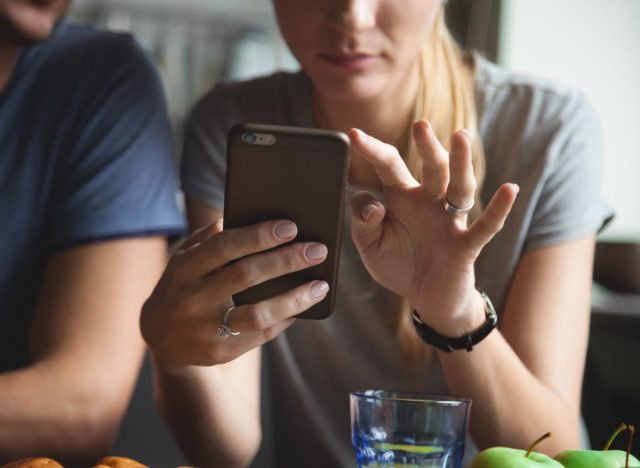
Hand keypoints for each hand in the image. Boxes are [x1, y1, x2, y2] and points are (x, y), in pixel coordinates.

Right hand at [140, 219, 328, 371]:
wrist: (160, 338)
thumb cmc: (182, 287)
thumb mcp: (183, 259)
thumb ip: (207, 238)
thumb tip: (236, 217)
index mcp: (185, 268)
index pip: (225, 246)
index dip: (259, 235)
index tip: (291, 227)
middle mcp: (193, 298)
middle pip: (247, 275)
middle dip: (286, 260)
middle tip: (318, 250)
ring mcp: (206, 327)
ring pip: (257, 313)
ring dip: (294, 299)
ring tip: (320, 286)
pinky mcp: (219, 351)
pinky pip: (261, 335)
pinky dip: (285, 319)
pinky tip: (303, 307)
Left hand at [348, 121, 517, 333]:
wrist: (425, 297)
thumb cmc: (397, 264)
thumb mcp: (369, 245)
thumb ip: (362, 222)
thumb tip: (369, 203)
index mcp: (401, 197)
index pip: (388, 165)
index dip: (372, 150)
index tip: (355, 134)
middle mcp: (428, 202)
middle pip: (431, 167)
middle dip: (427, 146)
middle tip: (420, 126)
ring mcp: (450, 221)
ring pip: (459, 186)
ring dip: (461, 163)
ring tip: (461, 137)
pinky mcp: (466, 245)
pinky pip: (485, 226)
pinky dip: (499, 209)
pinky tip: (510, 189)